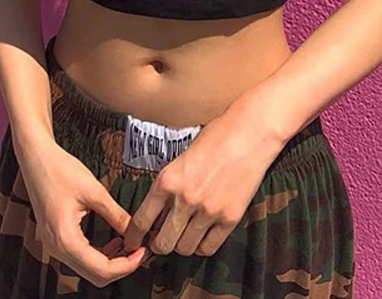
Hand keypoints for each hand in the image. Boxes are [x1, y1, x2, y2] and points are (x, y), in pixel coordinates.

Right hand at [17, 137, 148, 286]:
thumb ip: (116, 215)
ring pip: (87, 269)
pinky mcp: (55, 238)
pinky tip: (112, 242)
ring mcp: (54, 245)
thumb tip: (136, 231)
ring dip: (110, 262)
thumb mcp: (94, 191)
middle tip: (139, 252)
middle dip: (120, 267)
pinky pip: (80, 257)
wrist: (36, 158)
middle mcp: (56, 248)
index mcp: (65, 239)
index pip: (101, 269)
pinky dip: (98, 254)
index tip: (143, 253)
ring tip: (129, 246)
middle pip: (94, 276)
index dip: (126, 265)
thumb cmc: (60, 169)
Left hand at [121, 112, 283, 258]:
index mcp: (168, 180)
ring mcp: (208, 211)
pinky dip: (202, 246)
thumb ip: (169, 185)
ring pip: (184, 249)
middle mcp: (185, 198)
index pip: (141, 221)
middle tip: (161, 240)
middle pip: (162, 243)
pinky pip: (208, 248)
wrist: (249, 133)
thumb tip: (158, 213)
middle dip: (159, 244)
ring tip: (185, 234)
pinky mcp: (229, 218)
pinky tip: (203, 235)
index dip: (133, 237)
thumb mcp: (182, 157)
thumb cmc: (216, 138)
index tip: (132, 243)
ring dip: (182, 245)